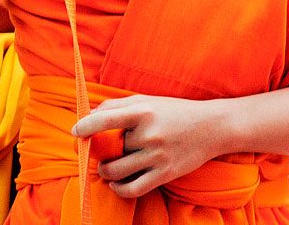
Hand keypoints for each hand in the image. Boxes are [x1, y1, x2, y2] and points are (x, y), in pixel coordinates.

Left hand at [71, 94, 230, 197]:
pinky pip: (133, 188)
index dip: (85, 126)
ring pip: (116, 171)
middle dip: (98, 152)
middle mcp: (149, 134)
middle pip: (109, 149)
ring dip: (105, 171)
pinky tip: (115, 184)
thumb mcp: (146, 100)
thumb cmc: (173, 111)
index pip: (105, 119)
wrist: (212, 127)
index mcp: (142, 112)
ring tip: (106, 167)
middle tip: (96, 152)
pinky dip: (119, 189)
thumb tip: (88, 117)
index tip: (76, 132)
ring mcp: (158, 156)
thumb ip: (116, 106)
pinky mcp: (165, 173)